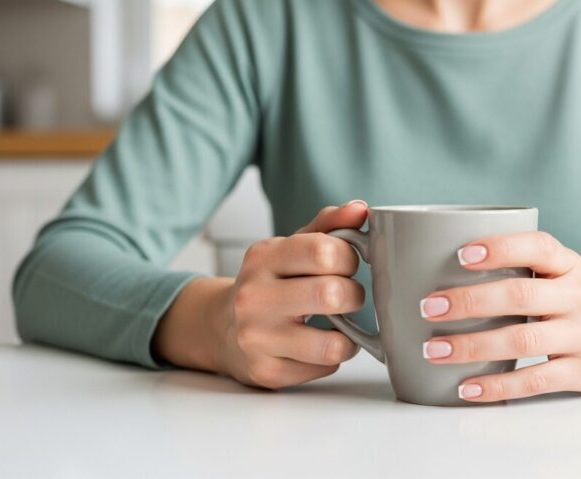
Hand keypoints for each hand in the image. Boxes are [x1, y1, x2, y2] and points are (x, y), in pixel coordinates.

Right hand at [153, 200, 370, 388]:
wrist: (219, 328)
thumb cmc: (268, 283)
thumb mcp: (290, 248)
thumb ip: (328, 226)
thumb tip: (360, 209)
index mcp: (263, 258)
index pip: (324, 251)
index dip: (350, 258)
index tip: (347, 265)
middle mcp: (254, 297)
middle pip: (331, 294)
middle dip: (354, 296)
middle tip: (347, 297)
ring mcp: (257, 338)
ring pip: (333, 344)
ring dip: (349, 337)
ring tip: (340, 328)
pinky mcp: (267, 371)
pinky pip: (324, 367)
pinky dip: (331, 357)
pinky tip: (317, 346)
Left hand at [419, 231, 580, 401]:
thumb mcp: (570, 273)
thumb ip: (525, 268)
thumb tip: (448, 269)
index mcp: (570, 266)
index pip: (537, 246)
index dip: (499, 247)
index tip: (461, 253)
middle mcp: (579, 296)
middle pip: (520, 294)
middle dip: (470, 301)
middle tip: (430, 306)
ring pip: (522, 340)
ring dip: (472, 346)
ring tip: (434, 349)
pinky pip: (534, 380)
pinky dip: (497, 386)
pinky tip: (468, 387)